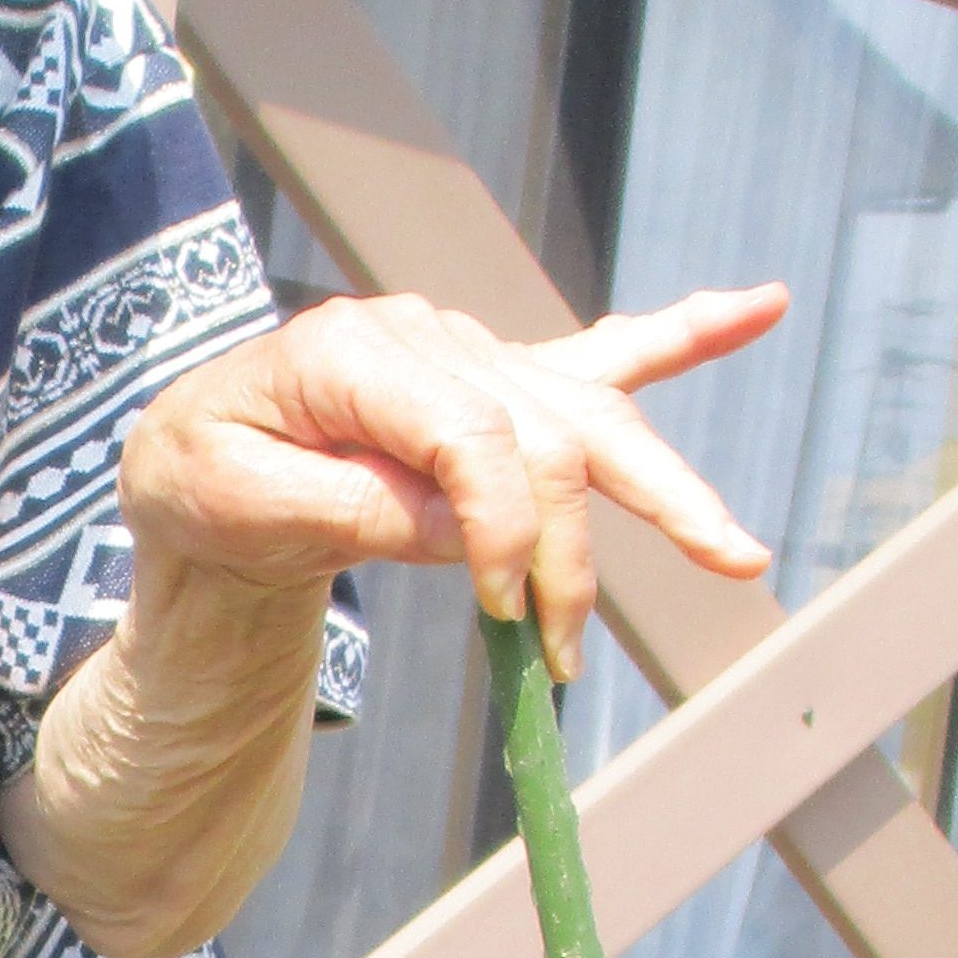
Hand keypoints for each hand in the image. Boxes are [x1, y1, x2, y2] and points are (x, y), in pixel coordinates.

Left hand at [116, 283, 787, 682]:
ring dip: (666, 488)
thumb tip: (465, 530)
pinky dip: (686, 333)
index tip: (501, 612)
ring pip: (594, 411)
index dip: (501, 526)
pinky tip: (761, 305)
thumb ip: (337, 509)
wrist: (196, 452)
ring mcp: (473, 351)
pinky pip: (603, 352)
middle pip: (548, 431)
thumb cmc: (197, 476)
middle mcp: (429, 336)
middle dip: (571, 548)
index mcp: (353, 352)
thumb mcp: (224, 501)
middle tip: (558, 652)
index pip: (470, 432)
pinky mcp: (500, 378)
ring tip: (738, 553)